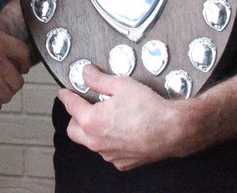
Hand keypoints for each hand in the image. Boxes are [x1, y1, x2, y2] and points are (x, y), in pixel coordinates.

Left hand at [57, 65, 193, 170]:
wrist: (173, 130)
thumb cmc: (149, 108)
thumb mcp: (121, 85)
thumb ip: (99, 79)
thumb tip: (86, 73)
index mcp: (91, 120)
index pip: (70, 106)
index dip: (66, 96)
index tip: (64, 93)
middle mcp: (96, 141)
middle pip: (73, 130)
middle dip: (75, 118)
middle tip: (85, 106)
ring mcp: (109, 154)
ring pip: (91, 142)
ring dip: (93, 131)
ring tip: (108, 117)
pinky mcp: (122, 162)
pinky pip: (109, 152)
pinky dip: (110, 142)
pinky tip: (122, 131)